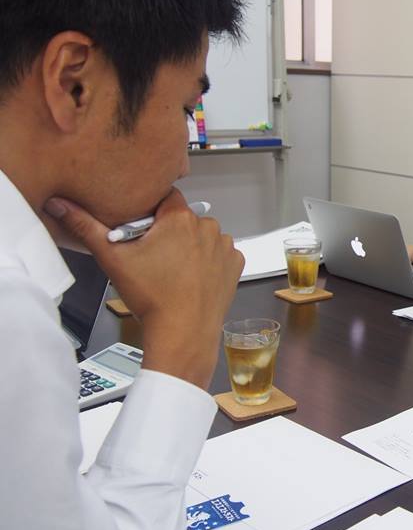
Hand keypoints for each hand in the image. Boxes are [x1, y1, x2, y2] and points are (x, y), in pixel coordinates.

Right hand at [45, 189, 243, 387]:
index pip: (165, 196)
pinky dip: (208, 261)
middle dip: (169, 231)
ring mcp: (225, 246)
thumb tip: (60, 205)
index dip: (152, 211)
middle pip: (183, 218)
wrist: (183, 332)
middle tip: (154, 255)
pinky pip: (219, 254)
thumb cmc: (153, 298)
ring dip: (191, 245)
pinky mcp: (235, 264)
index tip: (144, 227)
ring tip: (174, 269)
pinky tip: (193, 276)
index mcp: (180, 218)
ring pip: (202, 236)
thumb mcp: (113, 259)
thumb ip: (86, 227)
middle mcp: (208, 227)